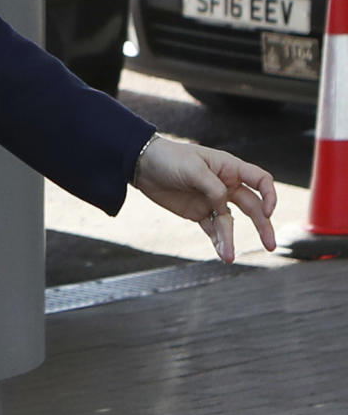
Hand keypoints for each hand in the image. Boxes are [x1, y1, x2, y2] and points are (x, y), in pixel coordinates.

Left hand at [133, 136, 275, 262]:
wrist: (142, 165)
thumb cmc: (169, 158)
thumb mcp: (192, 168)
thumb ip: (212, 187)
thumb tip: (224, 206)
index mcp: (228, 168)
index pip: (260, 180)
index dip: (269, 195)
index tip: (267, 211)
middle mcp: (225, 185)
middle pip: (253, 206)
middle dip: (263, 225)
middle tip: (270, 245)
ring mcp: (213, 200)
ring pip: (231, 222)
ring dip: (231, 238)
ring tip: (229, 256)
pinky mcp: (200, 213)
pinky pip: (214, 229)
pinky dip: (219, 241)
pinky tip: (222, 253)